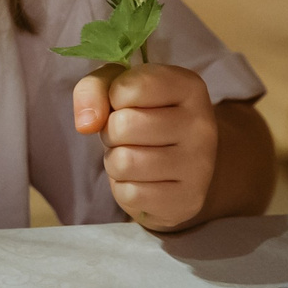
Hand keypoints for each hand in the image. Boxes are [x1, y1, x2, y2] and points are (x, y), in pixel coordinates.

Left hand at [74, 61, 216, 230]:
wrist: (181, 162)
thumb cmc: (144, 116)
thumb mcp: (117, 88)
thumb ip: (94, 89)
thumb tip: (85, 124)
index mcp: (189, 87)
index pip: (131, 87)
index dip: (113, 97)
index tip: (127, 104)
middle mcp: (202, 125)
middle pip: (123, 126)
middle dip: (111, 131)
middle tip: (127, 135)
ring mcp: (200, 166)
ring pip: (124, 162)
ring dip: (114, 161)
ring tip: (133, 155)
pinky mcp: (189, 200)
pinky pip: (130, 194)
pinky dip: (124, 188)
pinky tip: (142, 179)